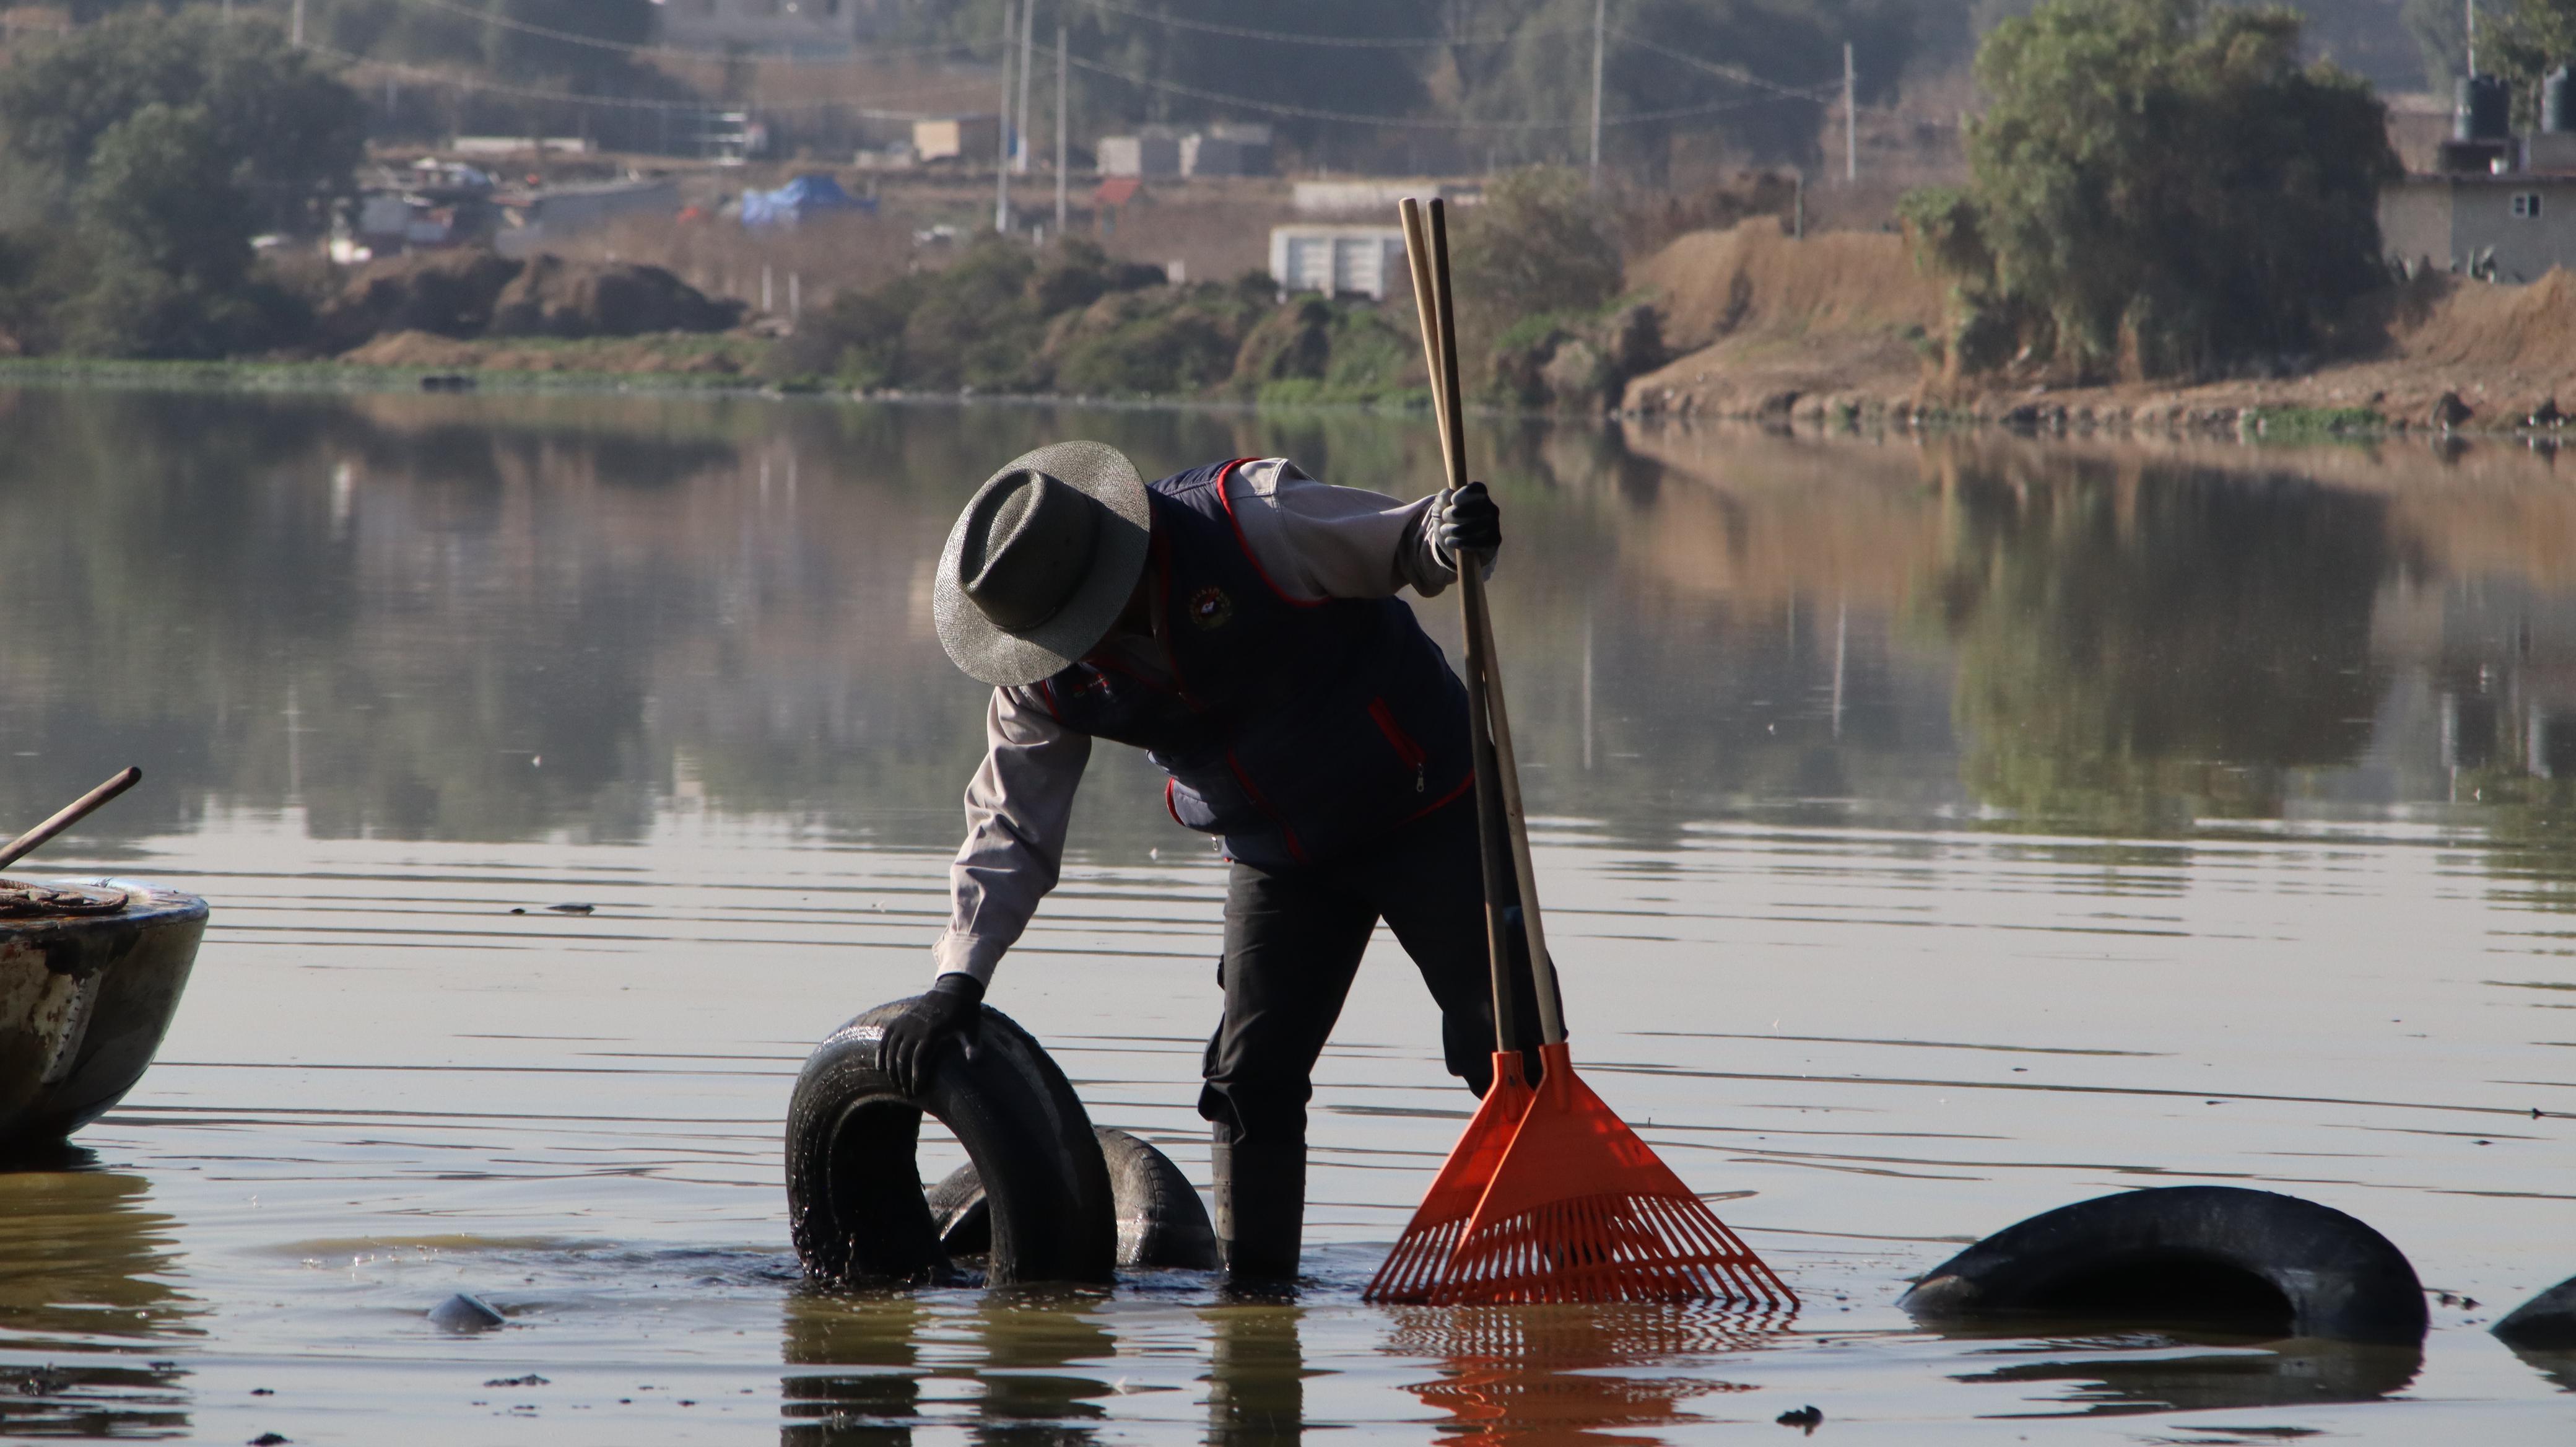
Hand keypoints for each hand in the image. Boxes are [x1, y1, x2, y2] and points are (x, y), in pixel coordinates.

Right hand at [880, 973, 983, 1095]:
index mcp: (932, 1032)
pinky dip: (881, 1052)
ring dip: (892, 1069)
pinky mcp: (900, 1020)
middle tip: (907, 1093)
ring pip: (892, 1050)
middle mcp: (915, 1028)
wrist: (954, 990)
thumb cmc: (965, 1013)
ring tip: (896, 1084)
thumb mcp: (972, 1029)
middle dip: (903, 1078)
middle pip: (902, 1058)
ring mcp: (905, 1023)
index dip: (915, 1077)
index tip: (916, 1092)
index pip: (919, 1060)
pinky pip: (885, 1038)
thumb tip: (975, 1062)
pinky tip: (880, 1067)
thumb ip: (972, 1046)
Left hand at [1437, 481, 1500, 561]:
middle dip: (1456, 513)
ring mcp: (1495, 524)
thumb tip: (1449, 493)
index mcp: (1480, 496)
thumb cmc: (1449, 523)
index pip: (1478, 488)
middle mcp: (1491, 508)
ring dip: (1456, 529)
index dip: (1465, 493)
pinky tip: (1450, 542)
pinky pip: (1481, 541)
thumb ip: (1442, 499)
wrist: (1456, 547)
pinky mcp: (1495, 540)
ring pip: (1478, 525)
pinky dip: (1463, 542)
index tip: (1452, 501)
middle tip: (1445, 518)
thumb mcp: (1440, 510)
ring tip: (1444, 531)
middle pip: (1477, 506)